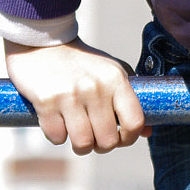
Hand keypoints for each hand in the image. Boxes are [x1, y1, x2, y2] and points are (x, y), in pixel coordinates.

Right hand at [4, 37, 148, 154]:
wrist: (42, 44)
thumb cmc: (82, 64)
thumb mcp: (111, 73)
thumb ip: (130, 100)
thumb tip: (146, 132)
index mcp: (116, 78)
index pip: (134, 121)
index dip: (129, 138)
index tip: (120, 138)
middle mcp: (95, 87)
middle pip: (108, 140)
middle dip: (101, 145)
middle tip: (95, 136)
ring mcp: (70, 94)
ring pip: (83, 143)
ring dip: (80, 145)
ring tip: (77, 133)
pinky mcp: (46, 101)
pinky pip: (57, 137)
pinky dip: (57, 136)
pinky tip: (57, 121)